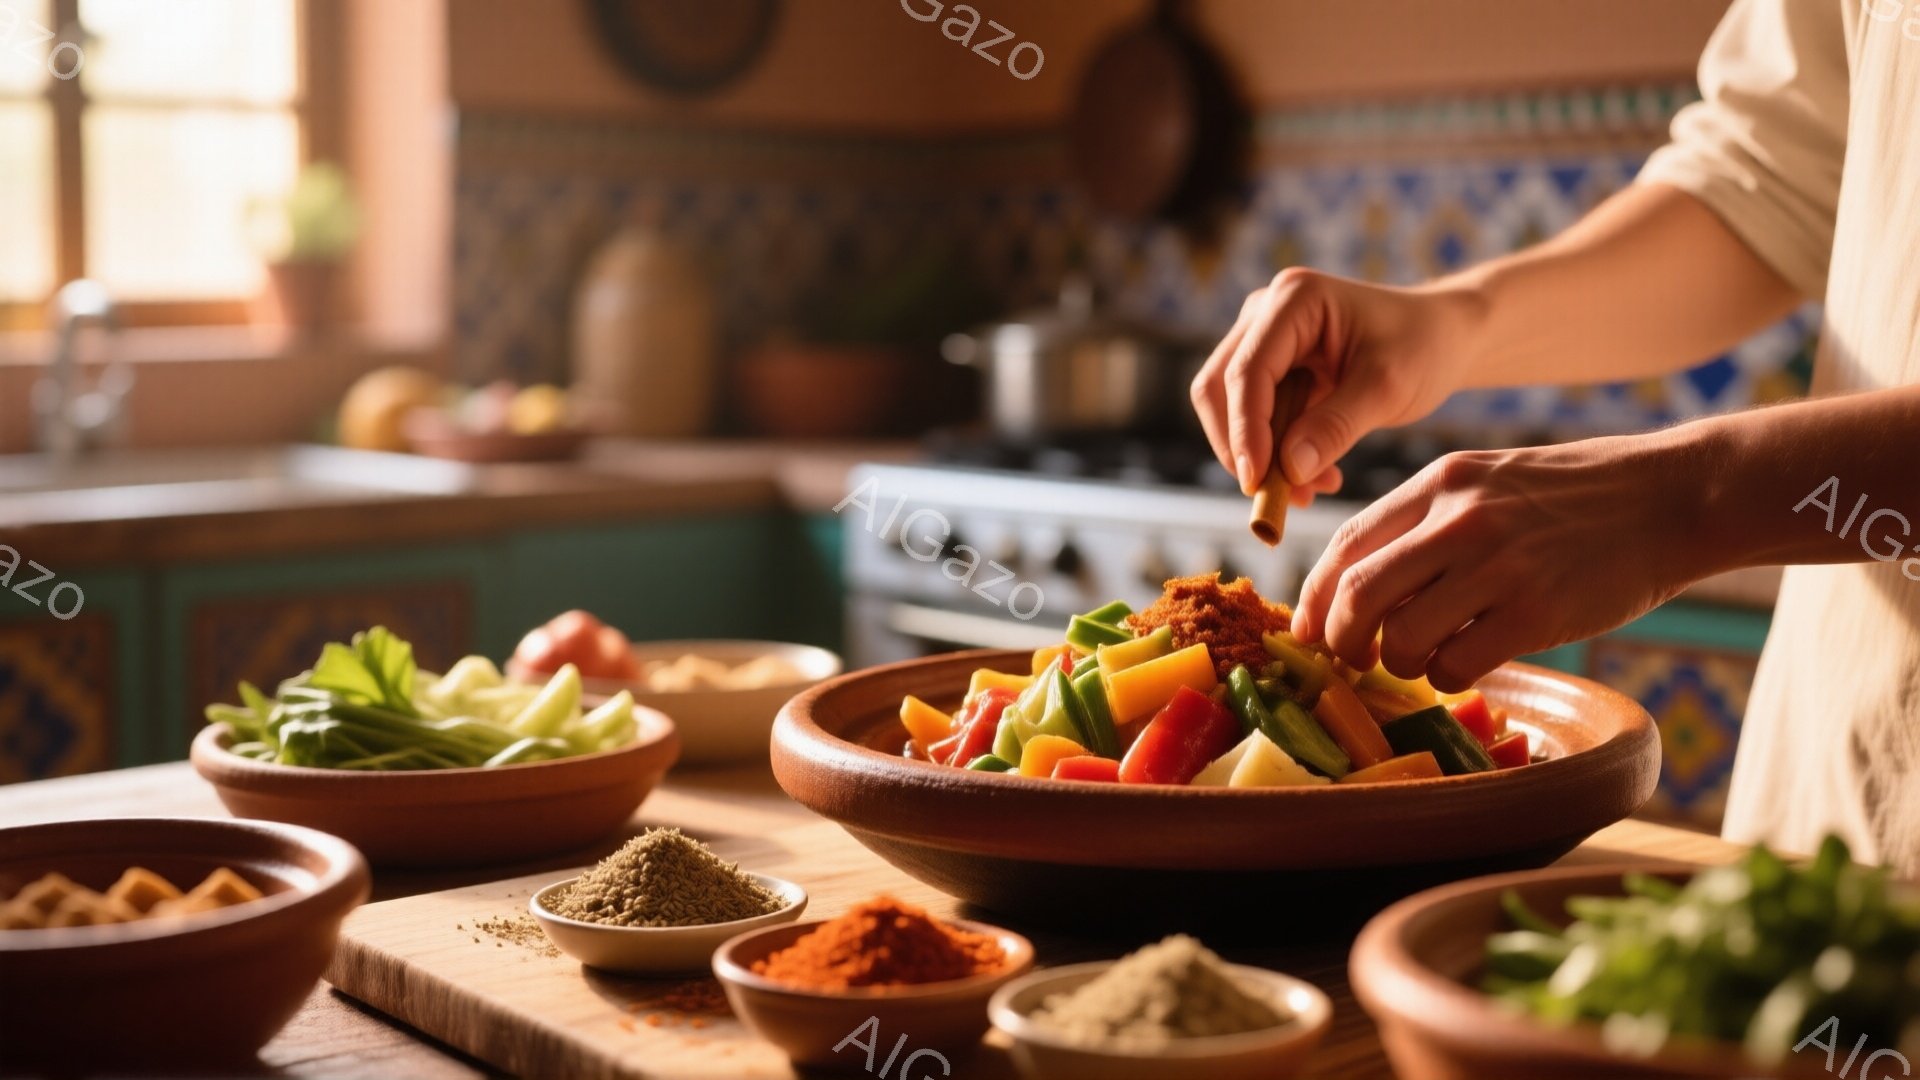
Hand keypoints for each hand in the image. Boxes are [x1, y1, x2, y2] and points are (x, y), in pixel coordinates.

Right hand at [1190, 268, 1480, 500]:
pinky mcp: (1269, 366)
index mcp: (1294, 299)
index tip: (1257, 484)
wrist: (1441, 337)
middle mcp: (1265, 312)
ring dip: (1257, 454)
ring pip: (1226, 406)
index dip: (1245, 431)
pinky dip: (1271, 451)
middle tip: (1275, 497)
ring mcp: (1262, 337)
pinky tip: (1311, 476)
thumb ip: (1337, 426)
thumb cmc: (1422, 346)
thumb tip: (1289, 469)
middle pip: (1219, 387)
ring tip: (1306, 491)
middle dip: (1242, 447)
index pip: (1248, 371)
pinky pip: (1250, 415)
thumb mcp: (1388, 387)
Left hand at [1290, 432, 1720, 691]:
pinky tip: (1467, 665)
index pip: (1345, 545)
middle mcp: (1459, 521)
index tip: (1307, 629)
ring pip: (1402, 639)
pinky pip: (1458, 665)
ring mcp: (1498, 567)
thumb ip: (1429, 518)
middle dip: (1341, 640)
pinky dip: (1449, 676)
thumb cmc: (1578, 496)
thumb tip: (1362, 581)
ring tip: (1425, 659)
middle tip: (1352, 659)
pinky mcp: (1536, 612)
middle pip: (1356, 596)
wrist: (1673, 497)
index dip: (1313, 597)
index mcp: (1440, 483)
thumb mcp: (1491, 480)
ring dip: (1401, 663)